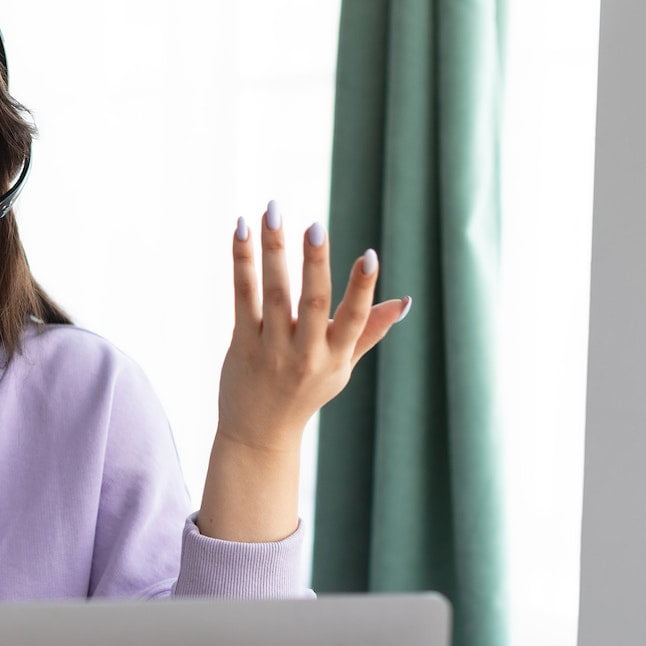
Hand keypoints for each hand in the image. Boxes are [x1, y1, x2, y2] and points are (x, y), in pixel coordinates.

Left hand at [216, 199, 408, 452]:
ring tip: (272, 211)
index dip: (363, 289)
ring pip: (273, 293)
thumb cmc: (305, 394)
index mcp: (335, 357)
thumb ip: (368, 332)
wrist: (259, 434)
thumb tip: (403, 302)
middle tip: (315, 225)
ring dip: (272, 250)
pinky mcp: (241, 345)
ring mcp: (270, 350)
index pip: (353, 320)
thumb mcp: (342, 368)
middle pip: (312, 303)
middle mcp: (304, 355)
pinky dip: (242, 262)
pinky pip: (242, 297)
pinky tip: (242, 229)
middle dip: (315, 263)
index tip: (370, 255)